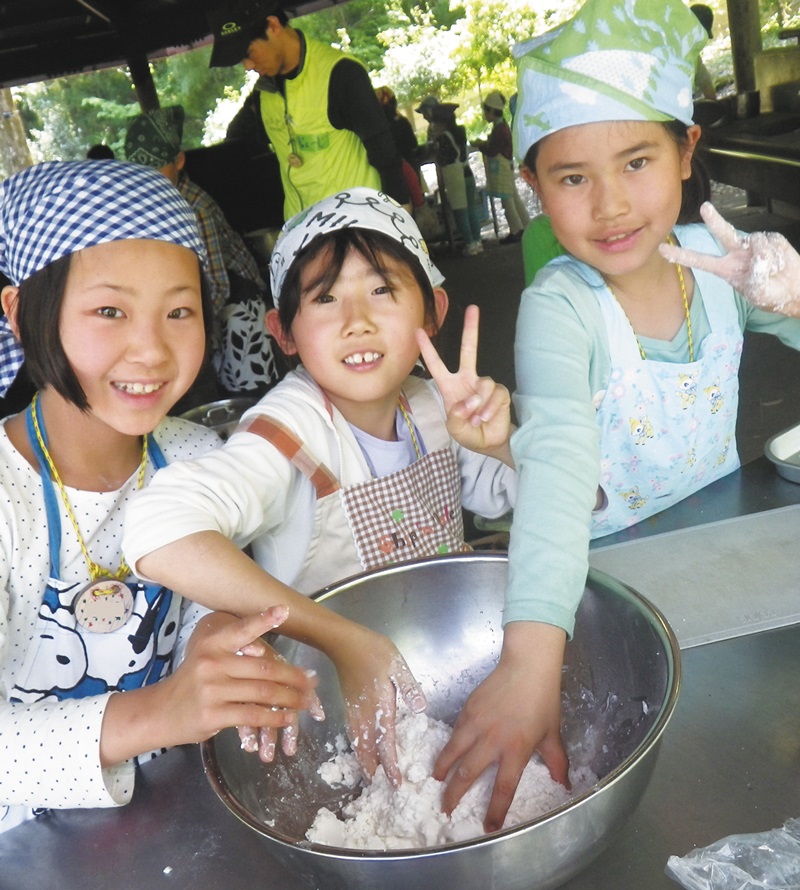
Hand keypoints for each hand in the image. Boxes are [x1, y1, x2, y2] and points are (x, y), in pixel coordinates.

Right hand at [169, 606, 320, 751]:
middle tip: (312, 680)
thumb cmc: (193, 681)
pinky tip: (287, 718)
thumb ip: (235, 652)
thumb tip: (271, 655)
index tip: (284, 610)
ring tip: (305, 701)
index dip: (264, 619)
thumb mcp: (207, 657)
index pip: (241, 629)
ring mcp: (212, 690)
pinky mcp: (214, 714)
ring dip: (290, 698)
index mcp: (212, 644)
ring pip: (263, 692)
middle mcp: (212, 663)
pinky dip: (274, 717)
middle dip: (293, 676)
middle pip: (264, 668)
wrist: (160, 711)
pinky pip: (253, 715)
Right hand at [329, 623, 426, 787]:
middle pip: (367, 749)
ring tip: (368, 773)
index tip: (395, 783)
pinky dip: (355, 744)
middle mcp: (364, 714)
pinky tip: (357, 745)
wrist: (344, 642)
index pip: (385, 743)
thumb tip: (421, 710)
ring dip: (363, 759)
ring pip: (357, 742)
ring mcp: (353, 710)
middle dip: (373, 768)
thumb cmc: (373, 651)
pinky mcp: (348, 703)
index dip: (390, 765)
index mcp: (379, 707)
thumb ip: (409, 688)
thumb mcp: (397, 666)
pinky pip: (351, 732)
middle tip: (378, 785)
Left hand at [417, 304, 512, 462]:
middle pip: (469, 350)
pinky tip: (486, 417)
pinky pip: (494, 395)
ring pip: (483, 384)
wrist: (488, 443)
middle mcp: (468, 380)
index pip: (436, 364)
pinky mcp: (499, 392)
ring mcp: (484, 385)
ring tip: (476, 419)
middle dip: (471, 329)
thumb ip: (456, 415)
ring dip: (478, 405)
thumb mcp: (454, 428)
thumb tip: (470, 401)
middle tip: (473, 308)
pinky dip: (489, 408)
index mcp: (450, 386)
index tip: (418, 331)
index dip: (427, 349)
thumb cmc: (468, 433)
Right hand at [433, 622, 568, 832]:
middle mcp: (492, 740)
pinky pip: (455, 732)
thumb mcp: (553, 734)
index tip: (487, 827)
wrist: (527, 666)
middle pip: (468, 774)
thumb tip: (563, 784)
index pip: (503, 788)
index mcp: (516, 750)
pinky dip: (449, 745)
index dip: (495, 811)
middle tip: (447, 809)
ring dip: (443, 770)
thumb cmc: (543, 700)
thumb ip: (556, 762)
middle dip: (454, 795)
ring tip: (437, 781)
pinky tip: (448, 751)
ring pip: (453, 752)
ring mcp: (476, 723)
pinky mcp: (468, 709)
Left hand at [659, 201, 799, 315]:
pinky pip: (772, 243)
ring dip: (766, 259)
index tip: (662, 249)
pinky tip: (780, 264)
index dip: (681, 255)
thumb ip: (756, 277)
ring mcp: (754, 245)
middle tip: (706, 208)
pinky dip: (777, 256)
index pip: (700, 260)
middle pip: (723, 234)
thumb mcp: (759, 293)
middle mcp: (736, 253)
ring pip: (756, 242)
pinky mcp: (771, 239)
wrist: (795, 289)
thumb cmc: (772, 294)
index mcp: (725, 269)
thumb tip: (759, 256)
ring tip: (772, 272)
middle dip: (715, 220)